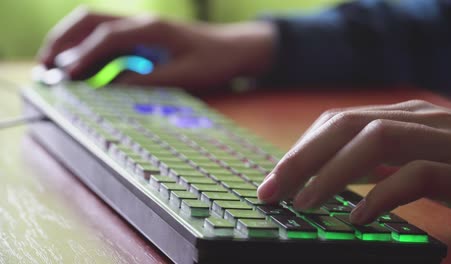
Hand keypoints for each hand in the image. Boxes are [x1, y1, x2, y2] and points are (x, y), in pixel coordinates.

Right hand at [37, 7, 275, 89]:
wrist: (234, 48)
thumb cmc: (214, 61)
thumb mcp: (184, 75)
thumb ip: (148, 80)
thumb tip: (110, 86)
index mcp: (152, 28)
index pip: (107, 37)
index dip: (83, 55)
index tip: (66, 76)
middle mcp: (141, 22)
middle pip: (90, 19)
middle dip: (63, 40)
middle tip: (44, 67)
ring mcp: (140, 27)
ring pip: (93, 24)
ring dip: (70, 41)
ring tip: (53, 67)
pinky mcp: (141, 37)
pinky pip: (106, 37)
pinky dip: (87, 49)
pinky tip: (80, 67)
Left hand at [257, 100, 450, 224]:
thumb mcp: (412, 160)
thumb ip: (376, 164)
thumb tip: (328, 182)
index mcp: (403, 115)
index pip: (338, 120)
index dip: (301, 147)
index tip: (275, 178)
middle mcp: (421, 118)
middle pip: (346, 124)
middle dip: (302, 157)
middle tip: (272, 190)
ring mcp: (447, 140)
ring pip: (376, 139)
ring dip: (332, 172)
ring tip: (304, 203)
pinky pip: (418, 174)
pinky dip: (382, 194)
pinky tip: (359, 217)